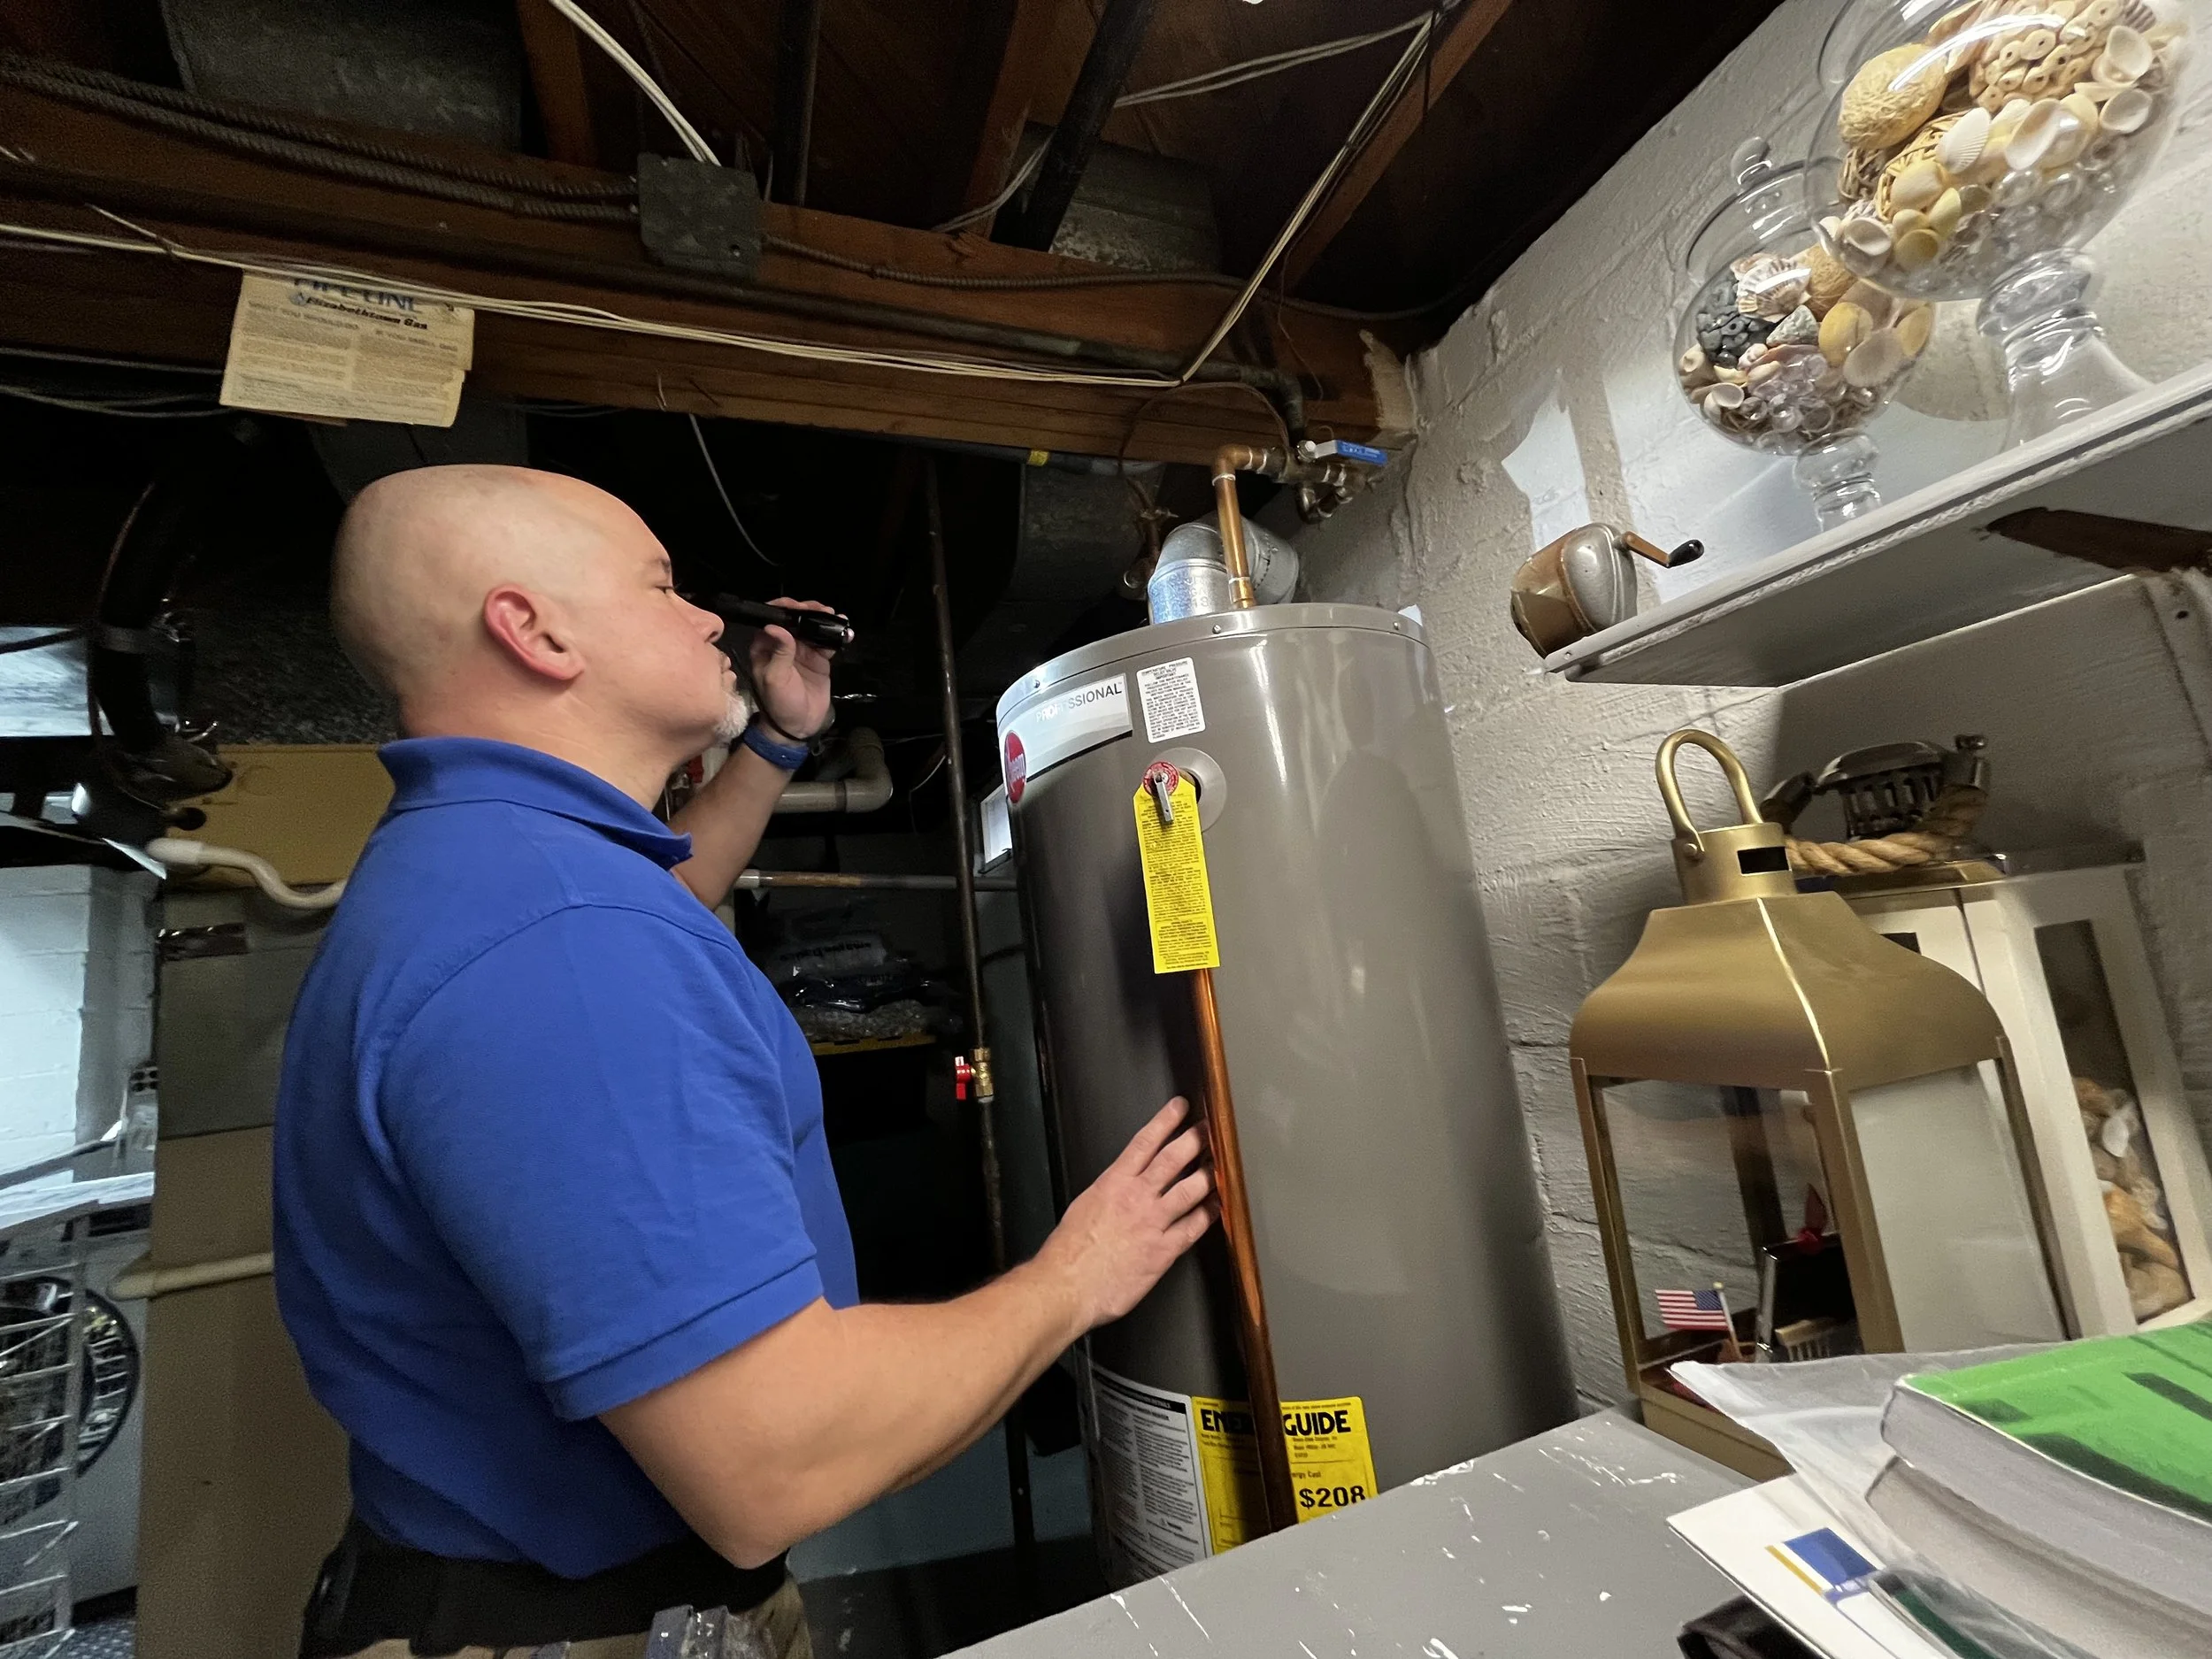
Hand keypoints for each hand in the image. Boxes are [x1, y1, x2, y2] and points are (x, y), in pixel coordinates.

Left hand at [750, 597, 842, 741]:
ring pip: (812, 628)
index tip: (799, 606)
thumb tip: (775, 626)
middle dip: (808, 611)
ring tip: (835, 616)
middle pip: (795, 620)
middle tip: (822, 610)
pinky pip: (826, 642)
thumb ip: (779, 652)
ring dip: (823, 620)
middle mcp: (783, 645)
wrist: (798, 726)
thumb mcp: (776, 679)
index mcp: (765, 647)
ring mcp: (802, 651)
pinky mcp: (818, 659)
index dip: (784, 609)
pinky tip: (844, 630)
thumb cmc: (780, 704)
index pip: (772, 619)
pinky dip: (835, 635)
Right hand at [1035, 1098, 1212, 1331]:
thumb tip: (1118, 1188)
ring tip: (1222, 1164)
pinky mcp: (1164, 1251)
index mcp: (1113, 1183)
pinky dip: (1208, 1215)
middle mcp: (1137, 1197)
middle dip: (1195, 1140)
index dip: (1165, 1122)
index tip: (1179, 1107)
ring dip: (1208, 1175)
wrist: (1068, 1286)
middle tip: (1210, 1128)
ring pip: (1190, 1190)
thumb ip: (1106, 1194)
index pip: (1144, 1143)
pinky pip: (1193, 1228)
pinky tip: (1218, 1207)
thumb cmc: (1068, 1251)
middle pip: (1173, 1160)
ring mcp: (1153, 1223)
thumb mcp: (1083, 1207)